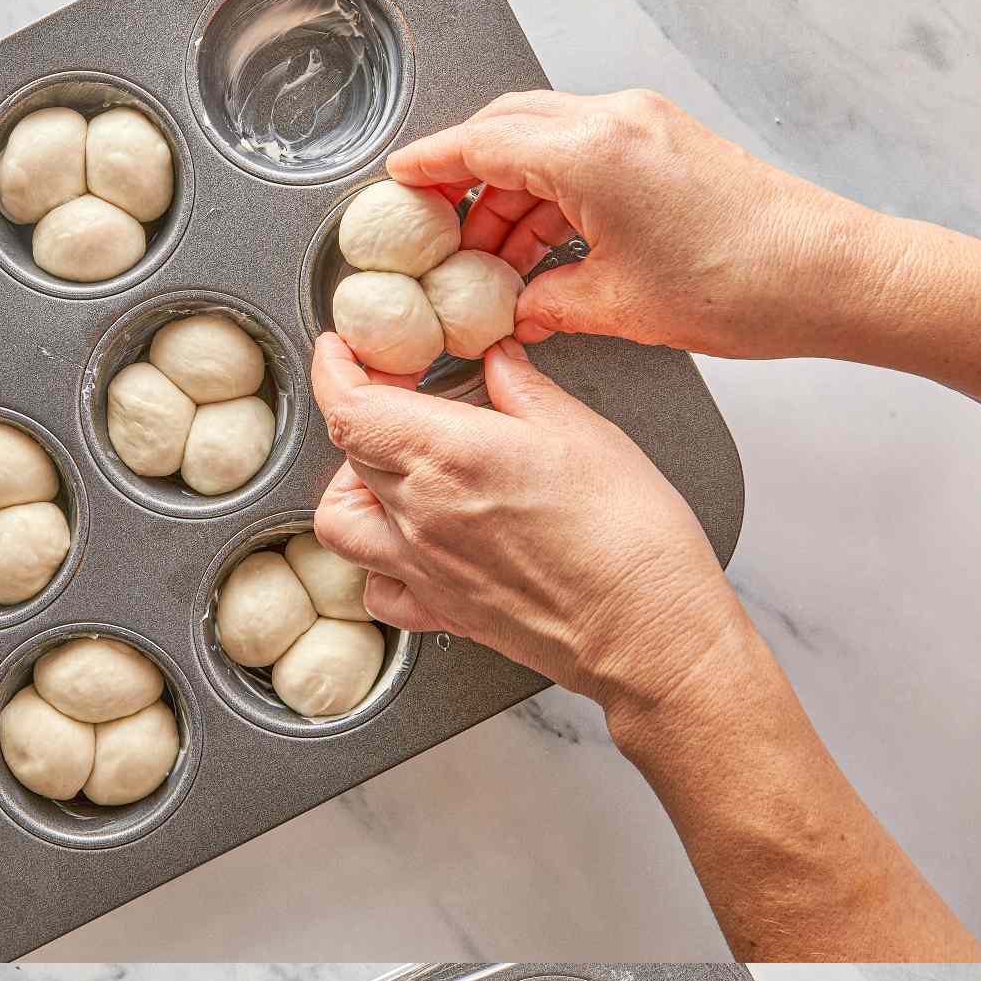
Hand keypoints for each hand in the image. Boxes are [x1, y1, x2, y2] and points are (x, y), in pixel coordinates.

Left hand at [311, 331, 752, 733]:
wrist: (645, 631)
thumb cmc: (627, 536)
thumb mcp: (581, 430)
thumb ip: (523, 389)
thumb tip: (498, 360)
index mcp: (447, 457)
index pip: (349, 407)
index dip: (335, 369)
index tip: (345, 350)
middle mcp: (421, 516)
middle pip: (348, 453)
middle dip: (363, 412)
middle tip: (402, 396)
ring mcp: (424, 571)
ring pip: (343, 523)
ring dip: (354, 488)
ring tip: (396, 470)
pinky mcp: (442, 613)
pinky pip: (377, 588)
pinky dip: (375, 562)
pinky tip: (411, 543)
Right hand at [390, 89, 883, 360]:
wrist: (828, 276)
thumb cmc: (742, 286)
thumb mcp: (617, 306)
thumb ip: (548, 302)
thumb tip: (518, 311)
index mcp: (593, 150)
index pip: (482, 143)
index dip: (431, 168)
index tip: (397, 185)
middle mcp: (617, 122)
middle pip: (509, 131)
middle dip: (466, 182)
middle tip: (437, 233)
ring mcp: (646, 128)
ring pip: (546, 147)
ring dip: (512, 201)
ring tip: (494, 269)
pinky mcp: (667, 147)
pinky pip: (586, 160)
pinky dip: (553, 200)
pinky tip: (544, 256)